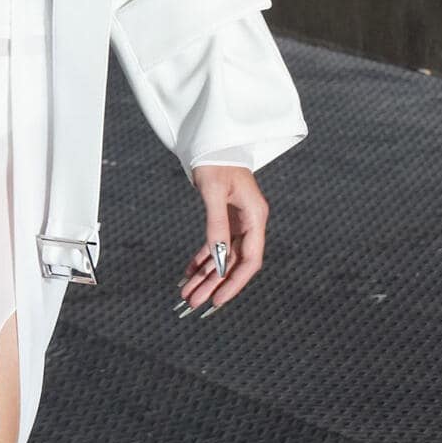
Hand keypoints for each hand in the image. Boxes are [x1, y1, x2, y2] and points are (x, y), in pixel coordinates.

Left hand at [176, 164, 267, 315]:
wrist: (211, 140)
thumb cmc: (215, 160)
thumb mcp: (213, 192)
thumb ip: (216, 224)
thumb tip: (217, 256)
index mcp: (254, 217)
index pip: (250, 260)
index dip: (235, 283)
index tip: (218, 300)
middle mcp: (249, 222)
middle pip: (233, 263)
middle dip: (214, 284)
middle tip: (194, 302)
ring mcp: (237, 221)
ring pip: (222, 257)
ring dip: (205, 276)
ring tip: (187, 293)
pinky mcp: (225, 218)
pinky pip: (214, 245)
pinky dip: (201, 259)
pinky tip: (188, 273)